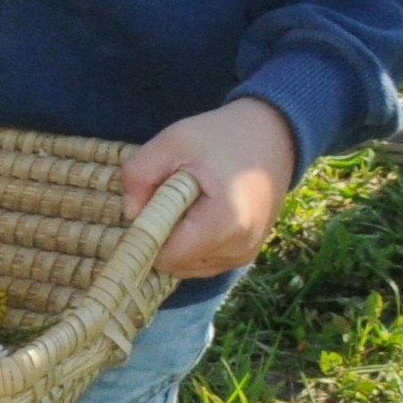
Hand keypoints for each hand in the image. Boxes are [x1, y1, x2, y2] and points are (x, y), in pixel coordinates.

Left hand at [119, 95, 299, 282]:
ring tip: (189, 203)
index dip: (145, 236)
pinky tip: (199, 213)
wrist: (272, 135)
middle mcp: (239, 248)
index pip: (166, 256)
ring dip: (176, 240)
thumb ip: (139, 174)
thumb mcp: (172, 141)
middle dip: (161, 236)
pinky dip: (192, 243)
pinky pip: (203, 262)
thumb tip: (129, 214)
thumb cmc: (220, 137)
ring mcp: (245, 255)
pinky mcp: (246, 254)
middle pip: (174, 264)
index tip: (146, 205)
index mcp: (223, 224)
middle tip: (170, 197)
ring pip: (187, 267)